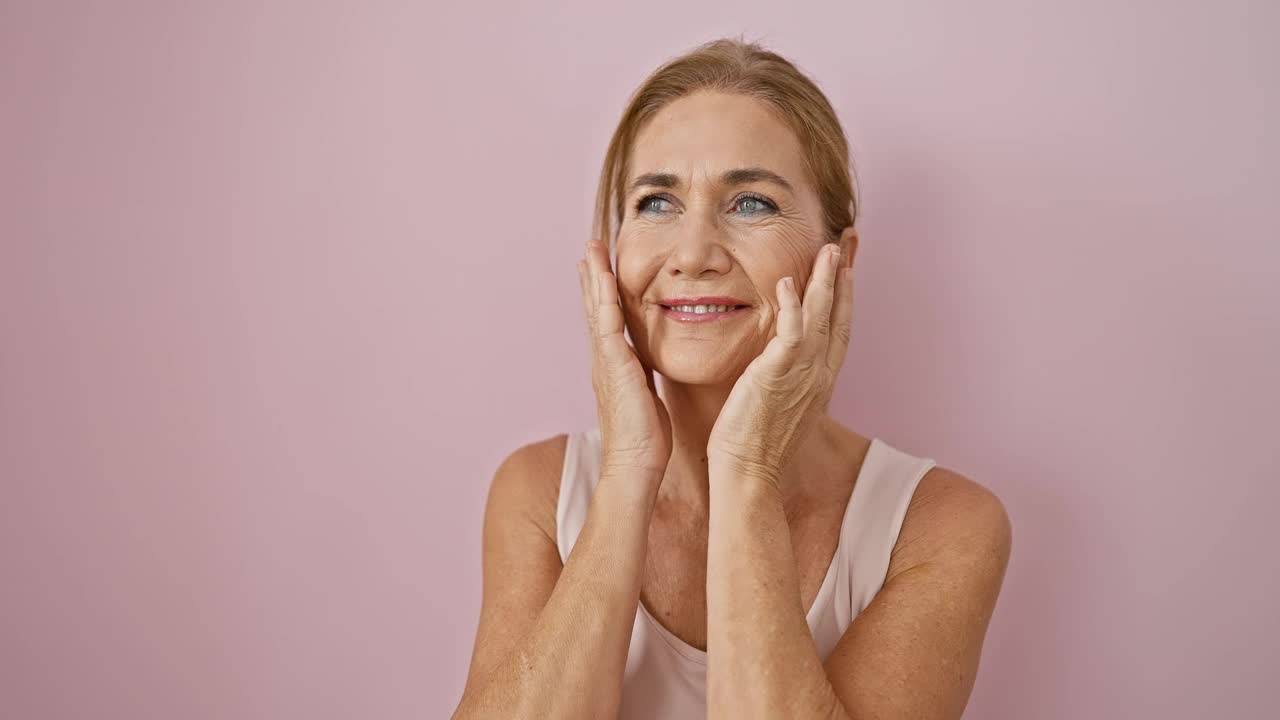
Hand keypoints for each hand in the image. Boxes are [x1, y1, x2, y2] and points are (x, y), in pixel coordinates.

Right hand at [577, 240, 672, 475]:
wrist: (634, 466)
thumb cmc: (645, 442)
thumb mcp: (648, 399)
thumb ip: (646, 379)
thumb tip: (652, 371)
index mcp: (614, 367)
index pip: (607, 323)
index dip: (603, 296)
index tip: (601, 271)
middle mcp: (604, 360)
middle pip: (595, 309)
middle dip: (592, 278)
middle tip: (588, 249)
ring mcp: (605, 361)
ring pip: (597, 309)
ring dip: (594, 278)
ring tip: (590, 250)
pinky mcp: (612, 365)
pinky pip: (607, 323)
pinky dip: (604, 297)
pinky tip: (604, 276)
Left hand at [707, 243, 853, 486]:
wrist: (749, 473)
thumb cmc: (754, 447)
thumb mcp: (779, 407)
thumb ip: (783, 382)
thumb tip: (775, 370)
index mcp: (819, 382)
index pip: (839, 332)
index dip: (844, 300)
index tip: (846, 272)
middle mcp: (818, 375)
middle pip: (839, 317)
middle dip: (842, 279)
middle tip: (844, 247)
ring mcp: (802, 374)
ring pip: (820, 317)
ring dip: (825, 281)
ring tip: (827, 251)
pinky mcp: (777, 374)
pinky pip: (791, 331)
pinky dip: (792, 305)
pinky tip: (787, 282)